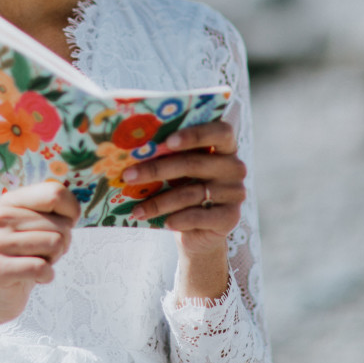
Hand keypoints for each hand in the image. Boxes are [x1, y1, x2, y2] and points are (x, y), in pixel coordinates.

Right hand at [0, 181, 79, 348]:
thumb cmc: (27, 255)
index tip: (61, 226)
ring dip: (53, 259)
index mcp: (10, 201)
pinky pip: (42, 268)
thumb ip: (57, 209)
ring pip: (55, 244)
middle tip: (40, 253)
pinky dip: (46, 276)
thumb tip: (74, 211)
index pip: (56, 193)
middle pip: (61, 225)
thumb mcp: (42, 226)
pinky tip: (33, 278)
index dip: (71, 213)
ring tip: (34, 262)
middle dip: (61, 243)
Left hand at [122, 120, 245, 260]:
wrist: (198, 231)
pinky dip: (178, 219)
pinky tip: (164, 223)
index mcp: (225, 146)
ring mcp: (235, 193)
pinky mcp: (230, 217)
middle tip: (128, 176)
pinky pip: (199, 216)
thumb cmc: (183, 189)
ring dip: (159, 202)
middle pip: (194, 163)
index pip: (220, 131)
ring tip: (136, 209)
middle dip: (156, 169)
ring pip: (191, 193)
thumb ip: (168, 156)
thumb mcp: (178, 171)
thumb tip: (133, 150)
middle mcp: (234, 167)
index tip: (167, 142)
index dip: (195, 135)